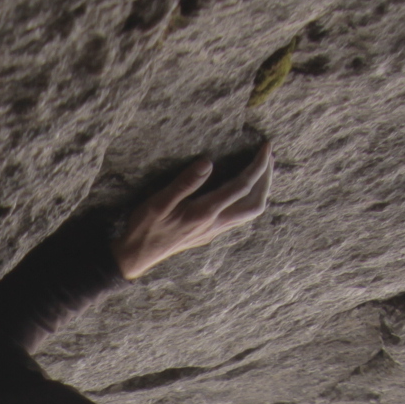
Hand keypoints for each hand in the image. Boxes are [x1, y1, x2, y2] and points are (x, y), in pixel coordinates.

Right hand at [113, 145, 274, 278]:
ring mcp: (214, 231)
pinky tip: (244, 189)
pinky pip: (239, 216)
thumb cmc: (144, 227)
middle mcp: (214, 224)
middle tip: (268, 155)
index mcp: (204, 213)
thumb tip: (208, 163)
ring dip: (261, 190)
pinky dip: (249, 199)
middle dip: (266, 178)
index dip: (257, 165)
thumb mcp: (158, 202)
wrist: (136, 256)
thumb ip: (184, 182)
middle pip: (254, 203)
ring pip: (249, 213)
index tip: (265, 147)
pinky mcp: (210, 233)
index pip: (241, 187)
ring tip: (261, 170)